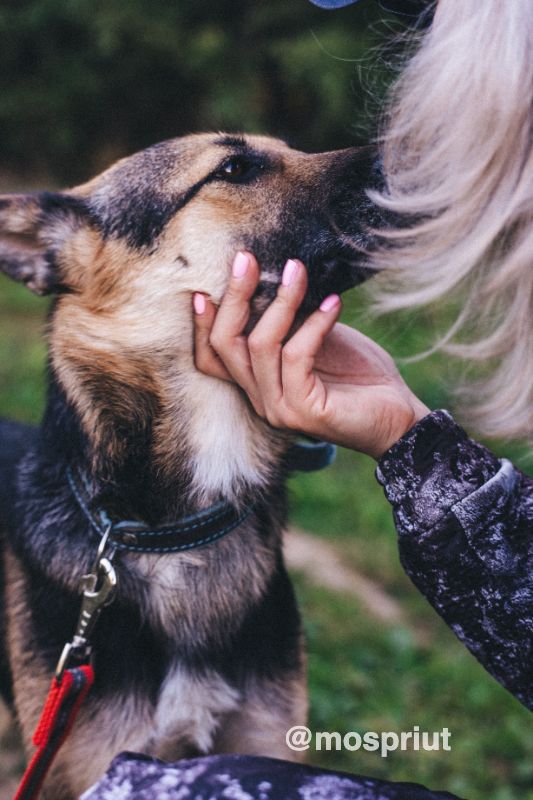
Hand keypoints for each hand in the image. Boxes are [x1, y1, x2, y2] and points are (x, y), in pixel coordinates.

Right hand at [193, 252, 429, 458]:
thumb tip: (278, 272)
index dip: (201, 325)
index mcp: (257, 383)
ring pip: (260, 346)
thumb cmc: (359, 375)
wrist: (398, 418)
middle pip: (225, 345)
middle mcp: (260, 399)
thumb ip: (291, 319)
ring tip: (298, 270)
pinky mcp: (304, 411)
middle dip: (234, 298)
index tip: (203, 288)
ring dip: (280, 302)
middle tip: (246, 259)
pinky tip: (333, 303)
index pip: (210, 358)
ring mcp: (279, 408)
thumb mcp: (317, 338)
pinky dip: (314, 324)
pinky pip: (296, 355)